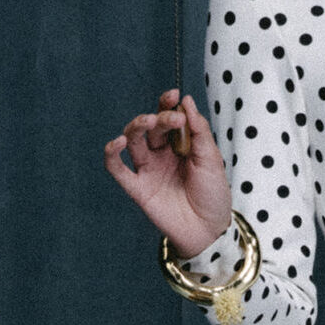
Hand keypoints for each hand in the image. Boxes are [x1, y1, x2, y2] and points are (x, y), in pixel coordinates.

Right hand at [104, 90, 231, 257]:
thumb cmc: (213, 193)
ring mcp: (148, 169)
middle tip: (175, 119)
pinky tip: (117, 142)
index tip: (173, 94)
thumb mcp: (211, 158)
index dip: (167, 104)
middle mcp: (161, 154)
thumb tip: (187, 101)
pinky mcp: (137, 188)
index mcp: (179, 144)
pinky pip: (118, 170)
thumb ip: (198, 130)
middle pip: (152, 127)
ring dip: (137, 126)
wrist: (209, 229)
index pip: (168, 117)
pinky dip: (112, 155)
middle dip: (161, 118)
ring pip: (133, 141)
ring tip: (149, 121)